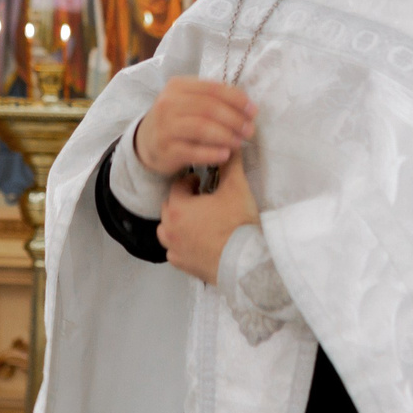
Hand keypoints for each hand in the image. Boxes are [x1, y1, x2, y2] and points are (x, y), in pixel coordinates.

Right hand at [135, 77, 254, 177]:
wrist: (145, 142)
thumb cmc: (176, 120)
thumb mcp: (189, 102)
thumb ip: (213, 100)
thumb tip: (248, 108)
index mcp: (178, 86)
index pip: (213, 89)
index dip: (236, 99)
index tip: (253, 111)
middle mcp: (168, 103)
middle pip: (209, 108)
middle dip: (234, 119)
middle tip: (250, 130)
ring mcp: (164, 126)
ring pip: (201, 128)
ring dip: (226, 135)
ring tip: (239, 142)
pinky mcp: (165, 149)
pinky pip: (193, 151)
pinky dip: (212, 153)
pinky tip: (225, 155)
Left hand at [157, 153, 256, 284]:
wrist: (245, 261)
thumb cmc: (238, 224)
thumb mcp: (236, 188)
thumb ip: (231, 165)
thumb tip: (232, 148)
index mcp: (179, 208)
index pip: (178, 186)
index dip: (190, 182)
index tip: (201, 181)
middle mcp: (170, 228)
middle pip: (170, 207)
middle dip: (183, 201)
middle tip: (200, 199)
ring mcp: (174, 248)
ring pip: (167, 230)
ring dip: (177, 223)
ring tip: (196, 220)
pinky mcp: (182, 264)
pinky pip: (174, 251)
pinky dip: (181, 244)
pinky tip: (196, 241)